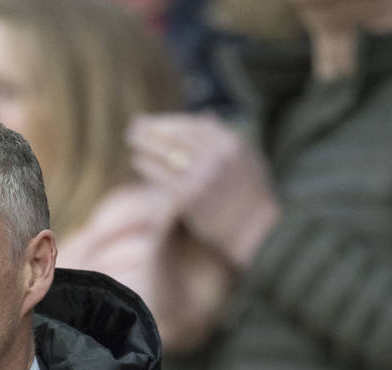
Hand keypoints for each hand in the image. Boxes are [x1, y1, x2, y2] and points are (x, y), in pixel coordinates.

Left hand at [126, 112, 281, 270]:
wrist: (258, 232)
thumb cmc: (252, 196)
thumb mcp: (248, 159)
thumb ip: (225, 137)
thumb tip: (204, 116)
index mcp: (231, 143)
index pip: (192, 124)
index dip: (169, 122)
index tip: (155, 121)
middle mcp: (215, 156)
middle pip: (175, 136)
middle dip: (151, 130)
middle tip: (134, 127)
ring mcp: (201, 177)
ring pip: (165, 155)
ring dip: (145, 146)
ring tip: (133, 143)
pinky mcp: (188, 198)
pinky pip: (161, 177)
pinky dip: (148, 167)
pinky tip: (138, 162)